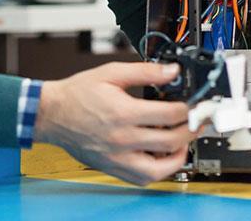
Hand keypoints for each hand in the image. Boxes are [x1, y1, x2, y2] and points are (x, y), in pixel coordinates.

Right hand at [34, 61, 197, 185]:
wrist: (52, 114)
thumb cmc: (78, 94)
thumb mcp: (112, 73)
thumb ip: (145, 71)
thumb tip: (172, 71)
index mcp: (124, 113)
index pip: (170, 115)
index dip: (189, 108)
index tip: (196, 103)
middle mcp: (122, 139)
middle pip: (171, 141)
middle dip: (191, 130)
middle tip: (198, 121)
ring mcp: (117, 157)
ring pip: (160, 169)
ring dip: (179, 156)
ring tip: (184, 142)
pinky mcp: (113, 168)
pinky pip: (142, 178)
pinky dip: (159, 171)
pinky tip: (163, 156)